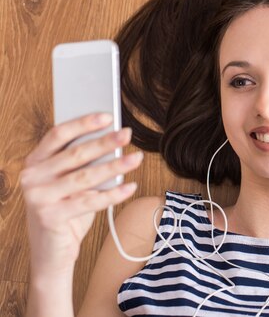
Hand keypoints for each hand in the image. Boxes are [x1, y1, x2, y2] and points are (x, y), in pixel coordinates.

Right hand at [19, 113, 141, 276]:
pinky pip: (90, 201)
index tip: (108, 116)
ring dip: (115, 166)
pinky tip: (131, 186)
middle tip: (127, 134)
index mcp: (34, 162)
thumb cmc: (66, 211)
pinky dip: (114, 194)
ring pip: (85, 176)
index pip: (57, 134)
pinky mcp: (51, 217)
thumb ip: (82, 164)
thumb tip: (113, 140)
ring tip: (136, 158)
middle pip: (75, 154)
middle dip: (105, 142)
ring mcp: (38, 198)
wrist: (52, 253)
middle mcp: (31, 178)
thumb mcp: (71, 184)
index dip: (83, 123)